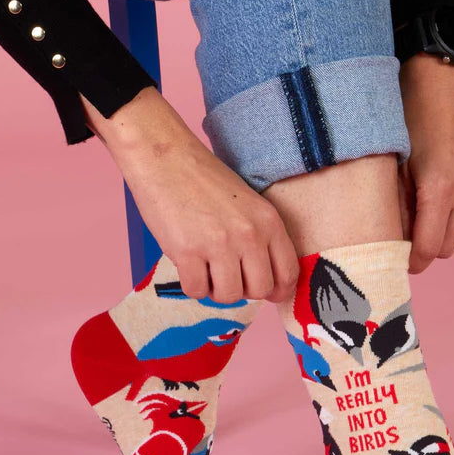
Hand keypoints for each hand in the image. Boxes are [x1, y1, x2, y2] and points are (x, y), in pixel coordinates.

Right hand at [80, 86, 298, 302]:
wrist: (165, 158)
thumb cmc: (204, 180)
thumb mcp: (248, 204)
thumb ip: (261, 237)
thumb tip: (266, 281)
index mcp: (269, 221)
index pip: (288, 272)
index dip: (278, 290)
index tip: (267, 293)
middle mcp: (249, 235)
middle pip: (259, 290)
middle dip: (243, 290)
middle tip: (227, 276)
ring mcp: (219, 245)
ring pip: (229, 296)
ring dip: (216, 290)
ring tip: (206, 270)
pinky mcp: (187, 252)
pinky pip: (197, 291)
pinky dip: (192, 286)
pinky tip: (188, 267)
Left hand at [398, 54, 453, 272]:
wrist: (441, 83)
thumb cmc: (407, 120)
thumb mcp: (394, 167)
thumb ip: (397, 208)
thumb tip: (395, 243)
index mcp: (438, 189)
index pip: (427, 249)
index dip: (412, 261)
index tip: (400, 262)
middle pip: (446, 248)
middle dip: (427, 249)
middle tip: (408, 240)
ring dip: (445, 236)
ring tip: (426, 220)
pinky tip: (444, 206)